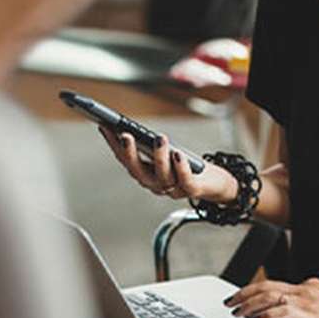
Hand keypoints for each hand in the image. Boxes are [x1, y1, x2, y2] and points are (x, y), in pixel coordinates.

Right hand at [98, 126, 237, 202]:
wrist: (213, 184)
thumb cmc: (186, 164)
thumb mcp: (166, 152)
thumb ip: (150, 144)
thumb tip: (133, 126)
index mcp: (145, 174)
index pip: (124, 160)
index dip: (113, 144)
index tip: (104, 126)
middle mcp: (155, 185)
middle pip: (138, 172)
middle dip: (130, 154)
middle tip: (125, 135)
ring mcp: (173, 190)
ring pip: (162, 177)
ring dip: (159, 157)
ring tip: (159, 138)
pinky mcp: (192, 190)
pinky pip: (185, 181)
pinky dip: (181, 168)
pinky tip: (178, 154)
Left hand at [224, 277, 318, 317]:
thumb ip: (306, 303)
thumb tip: (285, 309)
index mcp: (308, 285)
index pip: (275, 284)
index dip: (254, 290)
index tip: (242, 297)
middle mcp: (305, 289)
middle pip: (266, 286)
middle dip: (244, 293)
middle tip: (230, 301)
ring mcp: (306, 300)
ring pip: (269, 296)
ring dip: (249, 305)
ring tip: (238, 312)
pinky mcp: (309, 315)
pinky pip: (281, 311)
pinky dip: (265, 314)